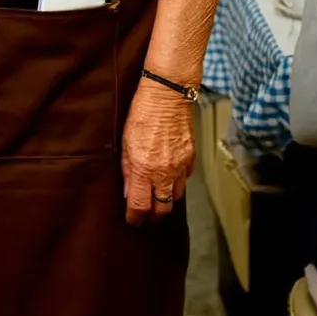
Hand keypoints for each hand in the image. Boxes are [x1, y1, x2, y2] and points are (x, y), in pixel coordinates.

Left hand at [121, 81, 195, 224]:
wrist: (167, 95)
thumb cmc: (142, 113)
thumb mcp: (125, 142)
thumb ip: (127, 170)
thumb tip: (128, 191)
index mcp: (144, 168)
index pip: (140, 205)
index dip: (135, 217)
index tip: (133, 220)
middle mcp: (164, 171)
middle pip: (162, 209)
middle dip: (153, 216)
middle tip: (146, 216)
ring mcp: (180, 166)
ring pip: (175, 197)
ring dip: (166, 201)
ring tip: (158, 198)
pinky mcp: (191, 158)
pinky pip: (185, 179)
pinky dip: (177, 182)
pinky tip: (169, 177)